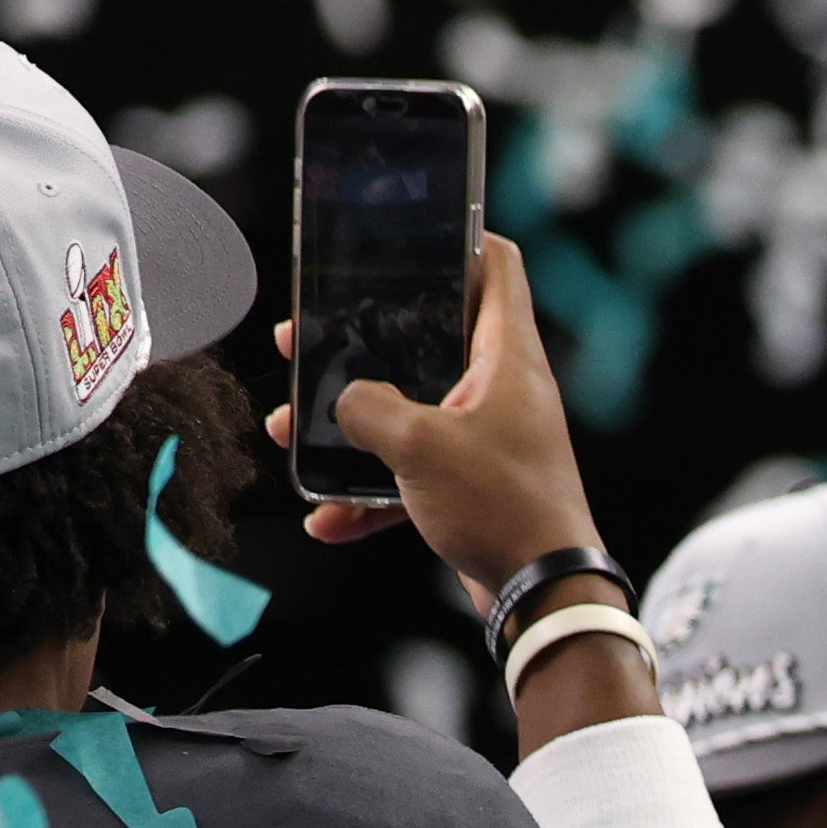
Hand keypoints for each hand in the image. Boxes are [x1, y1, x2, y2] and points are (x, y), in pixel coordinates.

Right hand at [267, 233, 601, 602]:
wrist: (540, 594)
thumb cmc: (500, 506)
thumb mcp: (418, 445)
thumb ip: (368, 407)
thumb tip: (346, 402)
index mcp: (507, 357)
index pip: (498, 266)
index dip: (460, 238)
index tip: (408, 233)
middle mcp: (503, 390)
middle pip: (428, 339)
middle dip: (361, 341)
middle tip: (305, 340)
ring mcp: (489, 439)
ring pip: (408, 412)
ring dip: (348, 424)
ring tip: (286, 429)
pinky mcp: (475, 486)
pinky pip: (411, 477)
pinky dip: (370, 494)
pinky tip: (327, 517)